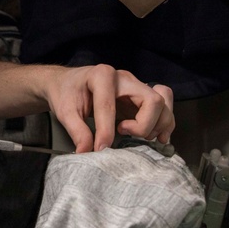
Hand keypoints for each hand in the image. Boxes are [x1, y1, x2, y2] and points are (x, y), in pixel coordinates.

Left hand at [45, 64, 173, 153]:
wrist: (67, 82)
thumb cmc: (66, 92)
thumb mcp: (64, 111)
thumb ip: (77, 131)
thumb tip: (86, 152)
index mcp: (102, 75)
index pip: (110, 106)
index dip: (106, 131)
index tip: (101, 148)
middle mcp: (125, 78)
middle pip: (153, 101)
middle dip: (143, 125)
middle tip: (123, 133)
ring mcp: (136, 86)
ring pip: (164, 102)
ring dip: (158, 124)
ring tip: (139, 136)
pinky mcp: (140, 96)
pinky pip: (163, 106)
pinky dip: (164, 122)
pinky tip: (155, 136)